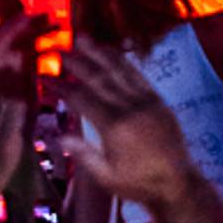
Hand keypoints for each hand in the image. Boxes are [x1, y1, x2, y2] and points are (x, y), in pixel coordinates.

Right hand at [57, 38, 186, 214]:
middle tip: (59, 49)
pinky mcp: (157, 100)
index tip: (44, 76)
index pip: (81, 99)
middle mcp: (129, 107)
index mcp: (113, 127)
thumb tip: (60, 136)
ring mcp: (145, 101)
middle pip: (98, 78)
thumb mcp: (106, 176)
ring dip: (99, 53)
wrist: (177, 183)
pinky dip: (122, 61)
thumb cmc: (138, 183)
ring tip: (83, 38)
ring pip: (119, 70)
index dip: (61, 86)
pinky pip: (138, 75)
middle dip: (77, 62)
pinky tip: (111, 53)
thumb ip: (84, 154)